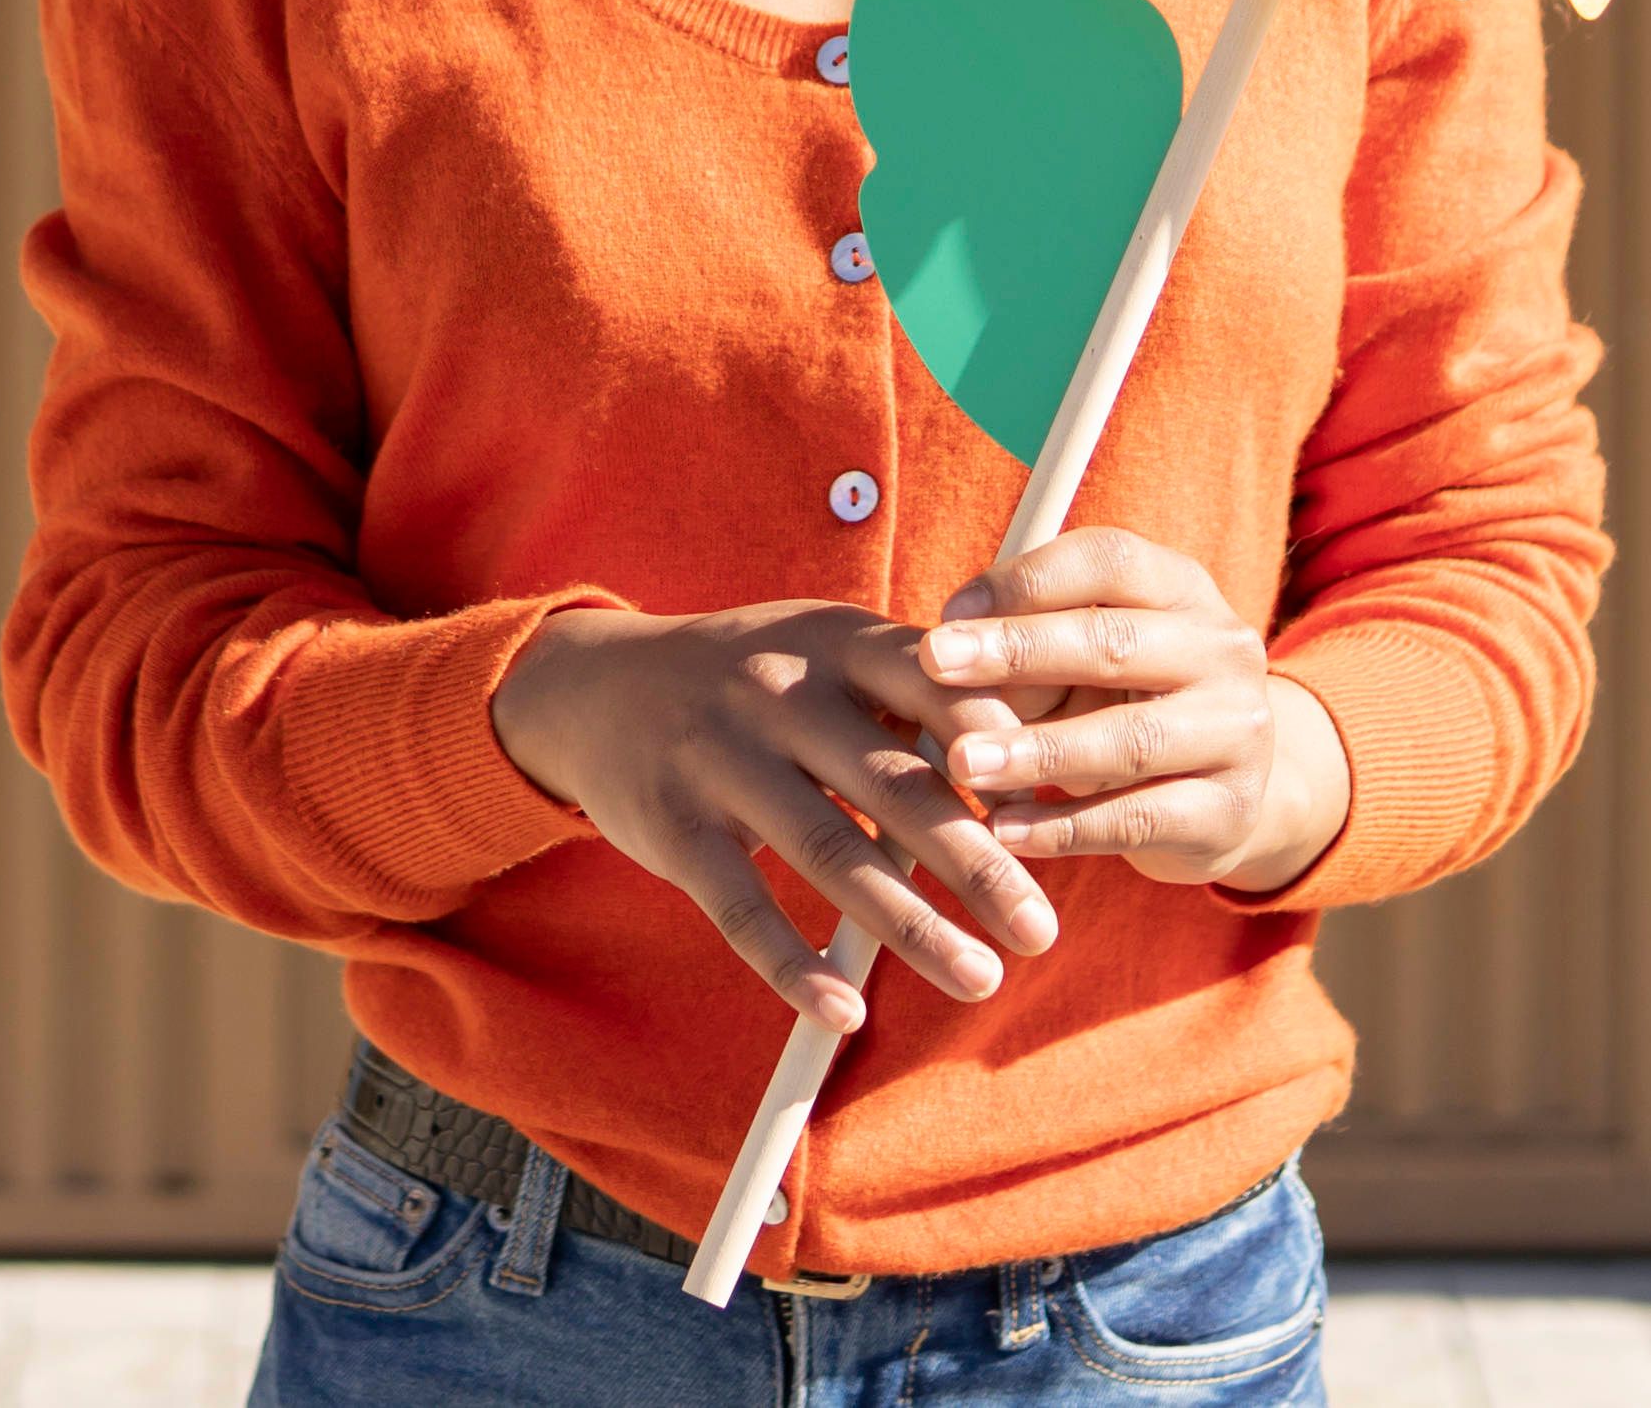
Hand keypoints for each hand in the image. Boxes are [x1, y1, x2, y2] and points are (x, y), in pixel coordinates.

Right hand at [487, 602, 1066, 1031]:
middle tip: (1041, 929)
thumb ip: (914, 694)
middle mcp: (780, 692)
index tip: (1055, 810)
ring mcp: (722, 759)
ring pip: (829, 852)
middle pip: (894, 784)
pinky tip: (845, 1010)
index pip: (932, 687)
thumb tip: (1031, 766)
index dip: (996, 749)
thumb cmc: (752, 677)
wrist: (595, 686)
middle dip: (976, 863)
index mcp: (835, 641)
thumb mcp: (826, 651)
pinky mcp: (675, 827)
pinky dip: (794, 963)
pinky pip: (741, 907)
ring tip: (978, 979)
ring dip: (910, 926)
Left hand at [911, 531, 1349, 895]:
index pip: (1109, 561)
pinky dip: (1063, 827)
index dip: (1026, 581)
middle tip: (933, 662)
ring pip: (1128, 739)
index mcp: (1183, 590)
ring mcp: (1236, 733)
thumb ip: (1027, 657)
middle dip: (1017, 651)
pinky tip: (1002, 831)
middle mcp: (1222, 651)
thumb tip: (943, 664)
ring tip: (964, 762)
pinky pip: (1136, 820)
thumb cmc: (1124, 705)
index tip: (949, 612)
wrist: (1226, 794)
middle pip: (1114, 642)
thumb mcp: (1085, 665)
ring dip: (1037, 751)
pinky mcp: (1228, 811)